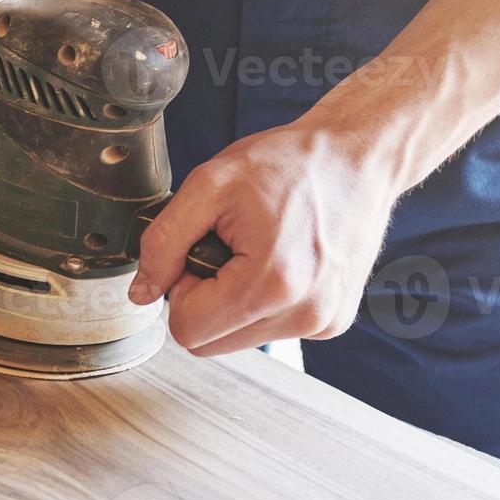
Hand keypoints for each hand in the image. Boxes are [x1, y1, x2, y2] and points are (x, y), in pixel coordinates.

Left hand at [127, 117, 398, 355]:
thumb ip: (164, 241)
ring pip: (238, 339)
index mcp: (271, 284)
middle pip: (210, 343)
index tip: (200, 248)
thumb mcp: (210, 184)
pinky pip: (271, 330)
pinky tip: (280, 259)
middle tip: (225, 248)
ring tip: (255, 250)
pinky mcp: (334, 321)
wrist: (358, 157)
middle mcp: (304, 315)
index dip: (180, 288)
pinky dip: (262, 301)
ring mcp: (323, 322)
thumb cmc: (288, 163)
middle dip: (203, 298)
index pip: (187, 330)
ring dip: (232, 301)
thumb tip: (141, 293)